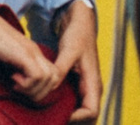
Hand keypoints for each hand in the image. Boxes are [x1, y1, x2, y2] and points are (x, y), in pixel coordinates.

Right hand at [0, 0, 60, 99]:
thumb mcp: (5, 57)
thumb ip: (14, 66)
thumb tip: (16, 82)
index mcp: (33, 52)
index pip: (52, 73)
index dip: (41, 86)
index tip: (23, 87)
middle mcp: (35, 51)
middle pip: (55, 77)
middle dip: (40, 91)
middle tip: (21, 90)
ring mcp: (31, 52)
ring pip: (49, 78)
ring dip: (32, 89)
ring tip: (16, 85)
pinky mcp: (23, 54)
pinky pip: (37, 76)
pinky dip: (26, 84)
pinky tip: (12, 78)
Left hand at [47, 0, 101, 122]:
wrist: (80, 23)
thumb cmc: (78, 35)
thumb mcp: (69, 50)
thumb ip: (60, 70)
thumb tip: (52, 87)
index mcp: (93, 82)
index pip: (91, 112)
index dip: (76, 118)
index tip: (58, 113)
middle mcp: (91, 88)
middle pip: (87, 117)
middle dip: (70, 120)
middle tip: (50, 118)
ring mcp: (85, 88)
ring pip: (79, 112)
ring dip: (65, 115)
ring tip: (46, 112)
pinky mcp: (77, 85)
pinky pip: (72, 104)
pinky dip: (62, 107)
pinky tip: (46, 102)